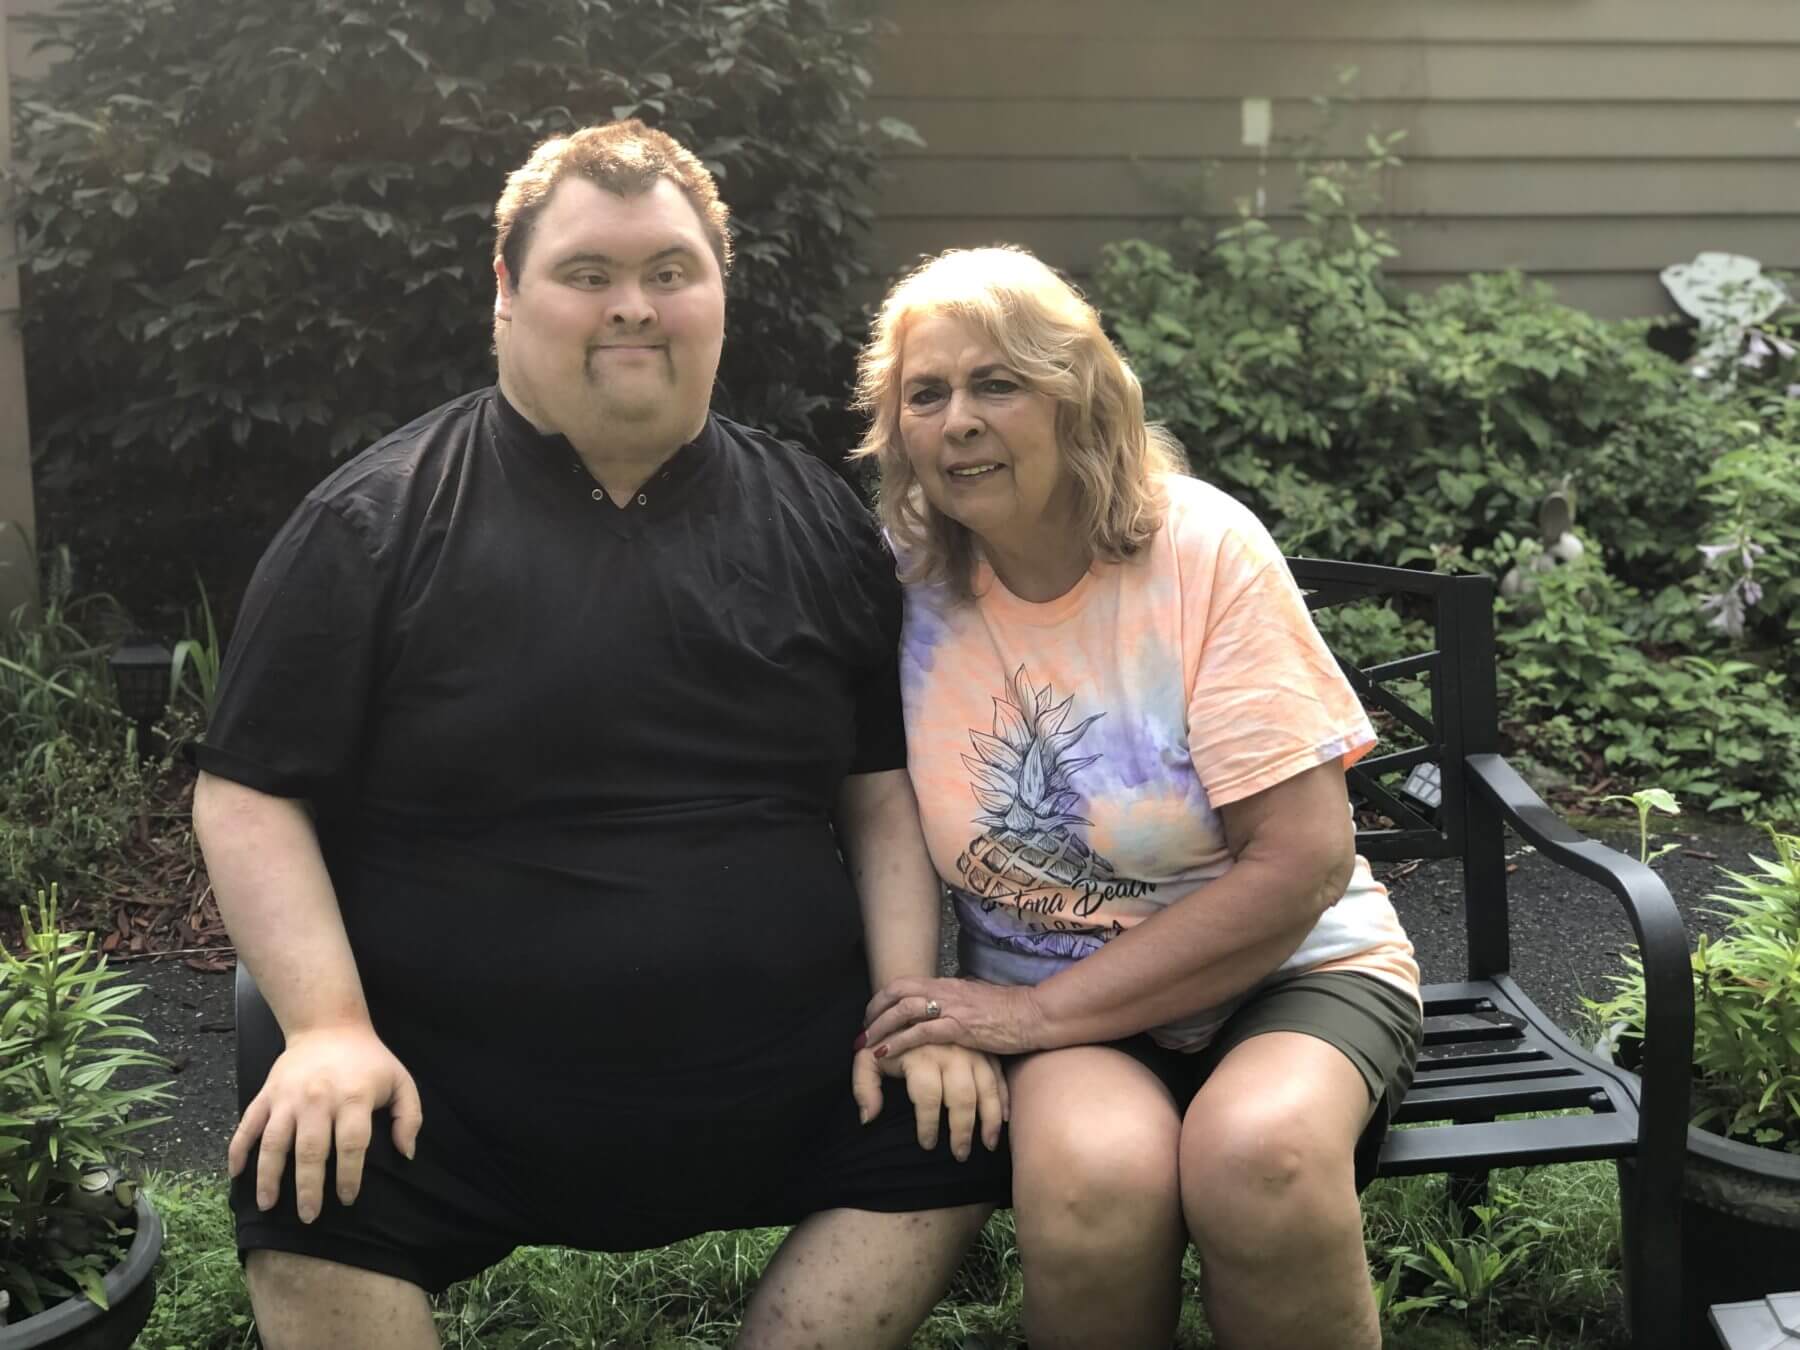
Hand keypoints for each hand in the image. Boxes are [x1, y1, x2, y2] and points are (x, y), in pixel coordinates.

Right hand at [228, 1023, 422, 1223]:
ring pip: (274, 1142)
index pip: (351, 1144)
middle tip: (309, 1216)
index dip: (350, 1175)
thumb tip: (407, 1153)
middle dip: (309, 1187)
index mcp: (353, 1097)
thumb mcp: (401, 1081)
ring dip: (269, 1176)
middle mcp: (317, 1099)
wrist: (328, 1025)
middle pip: (310, 1150)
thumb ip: (410, 1117)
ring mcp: (287, 1097)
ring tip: (268, 1205)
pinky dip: (238, 1149)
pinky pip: (247, 1125)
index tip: (347, 1198)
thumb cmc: (369, 1060)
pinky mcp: (266, 1094)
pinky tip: (235, 1174)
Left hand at [851, 1044, 1008, 1159]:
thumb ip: (863, 1086)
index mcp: (921, 1054)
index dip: (928, 1125)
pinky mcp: (986, 1051)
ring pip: (987, 1089)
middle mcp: (951, 1052)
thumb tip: (869, 1118)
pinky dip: (1004, 1101)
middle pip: (962, 1097)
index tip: (926, 1144)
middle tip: (960, 1154)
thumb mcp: (867, 1056)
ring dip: (990, 1120)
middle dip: (962, 1131)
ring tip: (987, 1145)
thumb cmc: (888, 1039)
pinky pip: (1000, 1079)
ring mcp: (973, 1051)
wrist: (914, 1005)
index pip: (928, 1098)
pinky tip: (1002, 1121)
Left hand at [859, 976, 1047, 1060]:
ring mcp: (953, 1007)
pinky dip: (900, 1042)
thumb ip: (957, 1000)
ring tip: (866, 1044)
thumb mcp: (977, 999)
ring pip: (904, 1010)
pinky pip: (922, 1032)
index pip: (905, 983)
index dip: (882, 998)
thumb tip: (943, 1004)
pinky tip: (886, 1053)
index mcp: (948, 983)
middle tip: (862, 1032)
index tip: (871, 1015)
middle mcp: (946, 990)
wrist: (1034, 1015)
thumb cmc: (1010, 1011)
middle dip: (874, 1011)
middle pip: (898, 992)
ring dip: (880, 1027)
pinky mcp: (960, 1026)